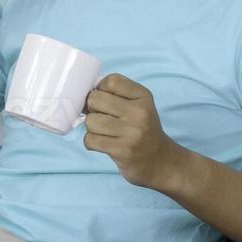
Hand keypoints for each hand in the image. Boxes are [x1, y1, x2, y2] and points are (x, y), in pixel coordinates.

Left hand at [81, 73, 187, 192]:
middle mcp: (140, 112)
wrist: (160, 161)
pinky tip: (101, 143)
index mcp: (143, 96)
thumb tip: (82, 93)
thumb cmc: (142, 130)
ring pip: (91, 121)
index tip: (104, 99)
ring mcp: (132, 132)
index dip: (100, 88)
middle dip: (92, 109)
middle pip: (95, 99)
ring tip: (103, 132)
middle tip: (102, 117)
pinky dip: (90, 142)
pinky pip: (91, 140)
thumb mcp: (138, 106)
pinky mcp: (123, 150)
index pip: (111, 81)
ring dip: (91, 128)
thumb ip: (115, 95)